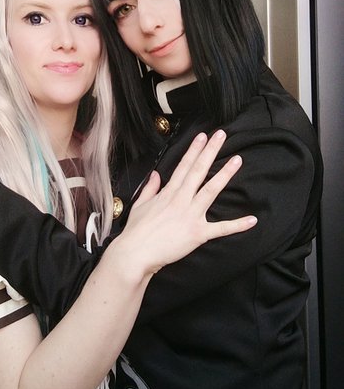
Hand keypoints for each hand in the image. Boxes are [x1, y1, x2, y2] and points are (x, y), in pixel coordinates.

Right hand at [113, 130, 256, 279]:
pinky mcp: (198, 233)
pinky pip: (221, 229)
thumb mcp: (140, 205)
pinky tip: (252, 219)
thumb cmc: (136, 231)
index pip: (184, 166)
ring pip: (211, 191)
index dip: (194, 150)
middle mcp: (181, 200)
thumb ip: (151, 188)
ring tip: (237, 160)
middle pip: (198, 171)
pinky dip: (237, 225)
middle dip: (211, 152)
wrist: (136, 253)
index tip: (203, 136)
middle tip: (222, 135)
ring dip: (225, 174)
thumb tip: (156, 174)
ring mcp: (191, 215)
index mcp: (168, 193)